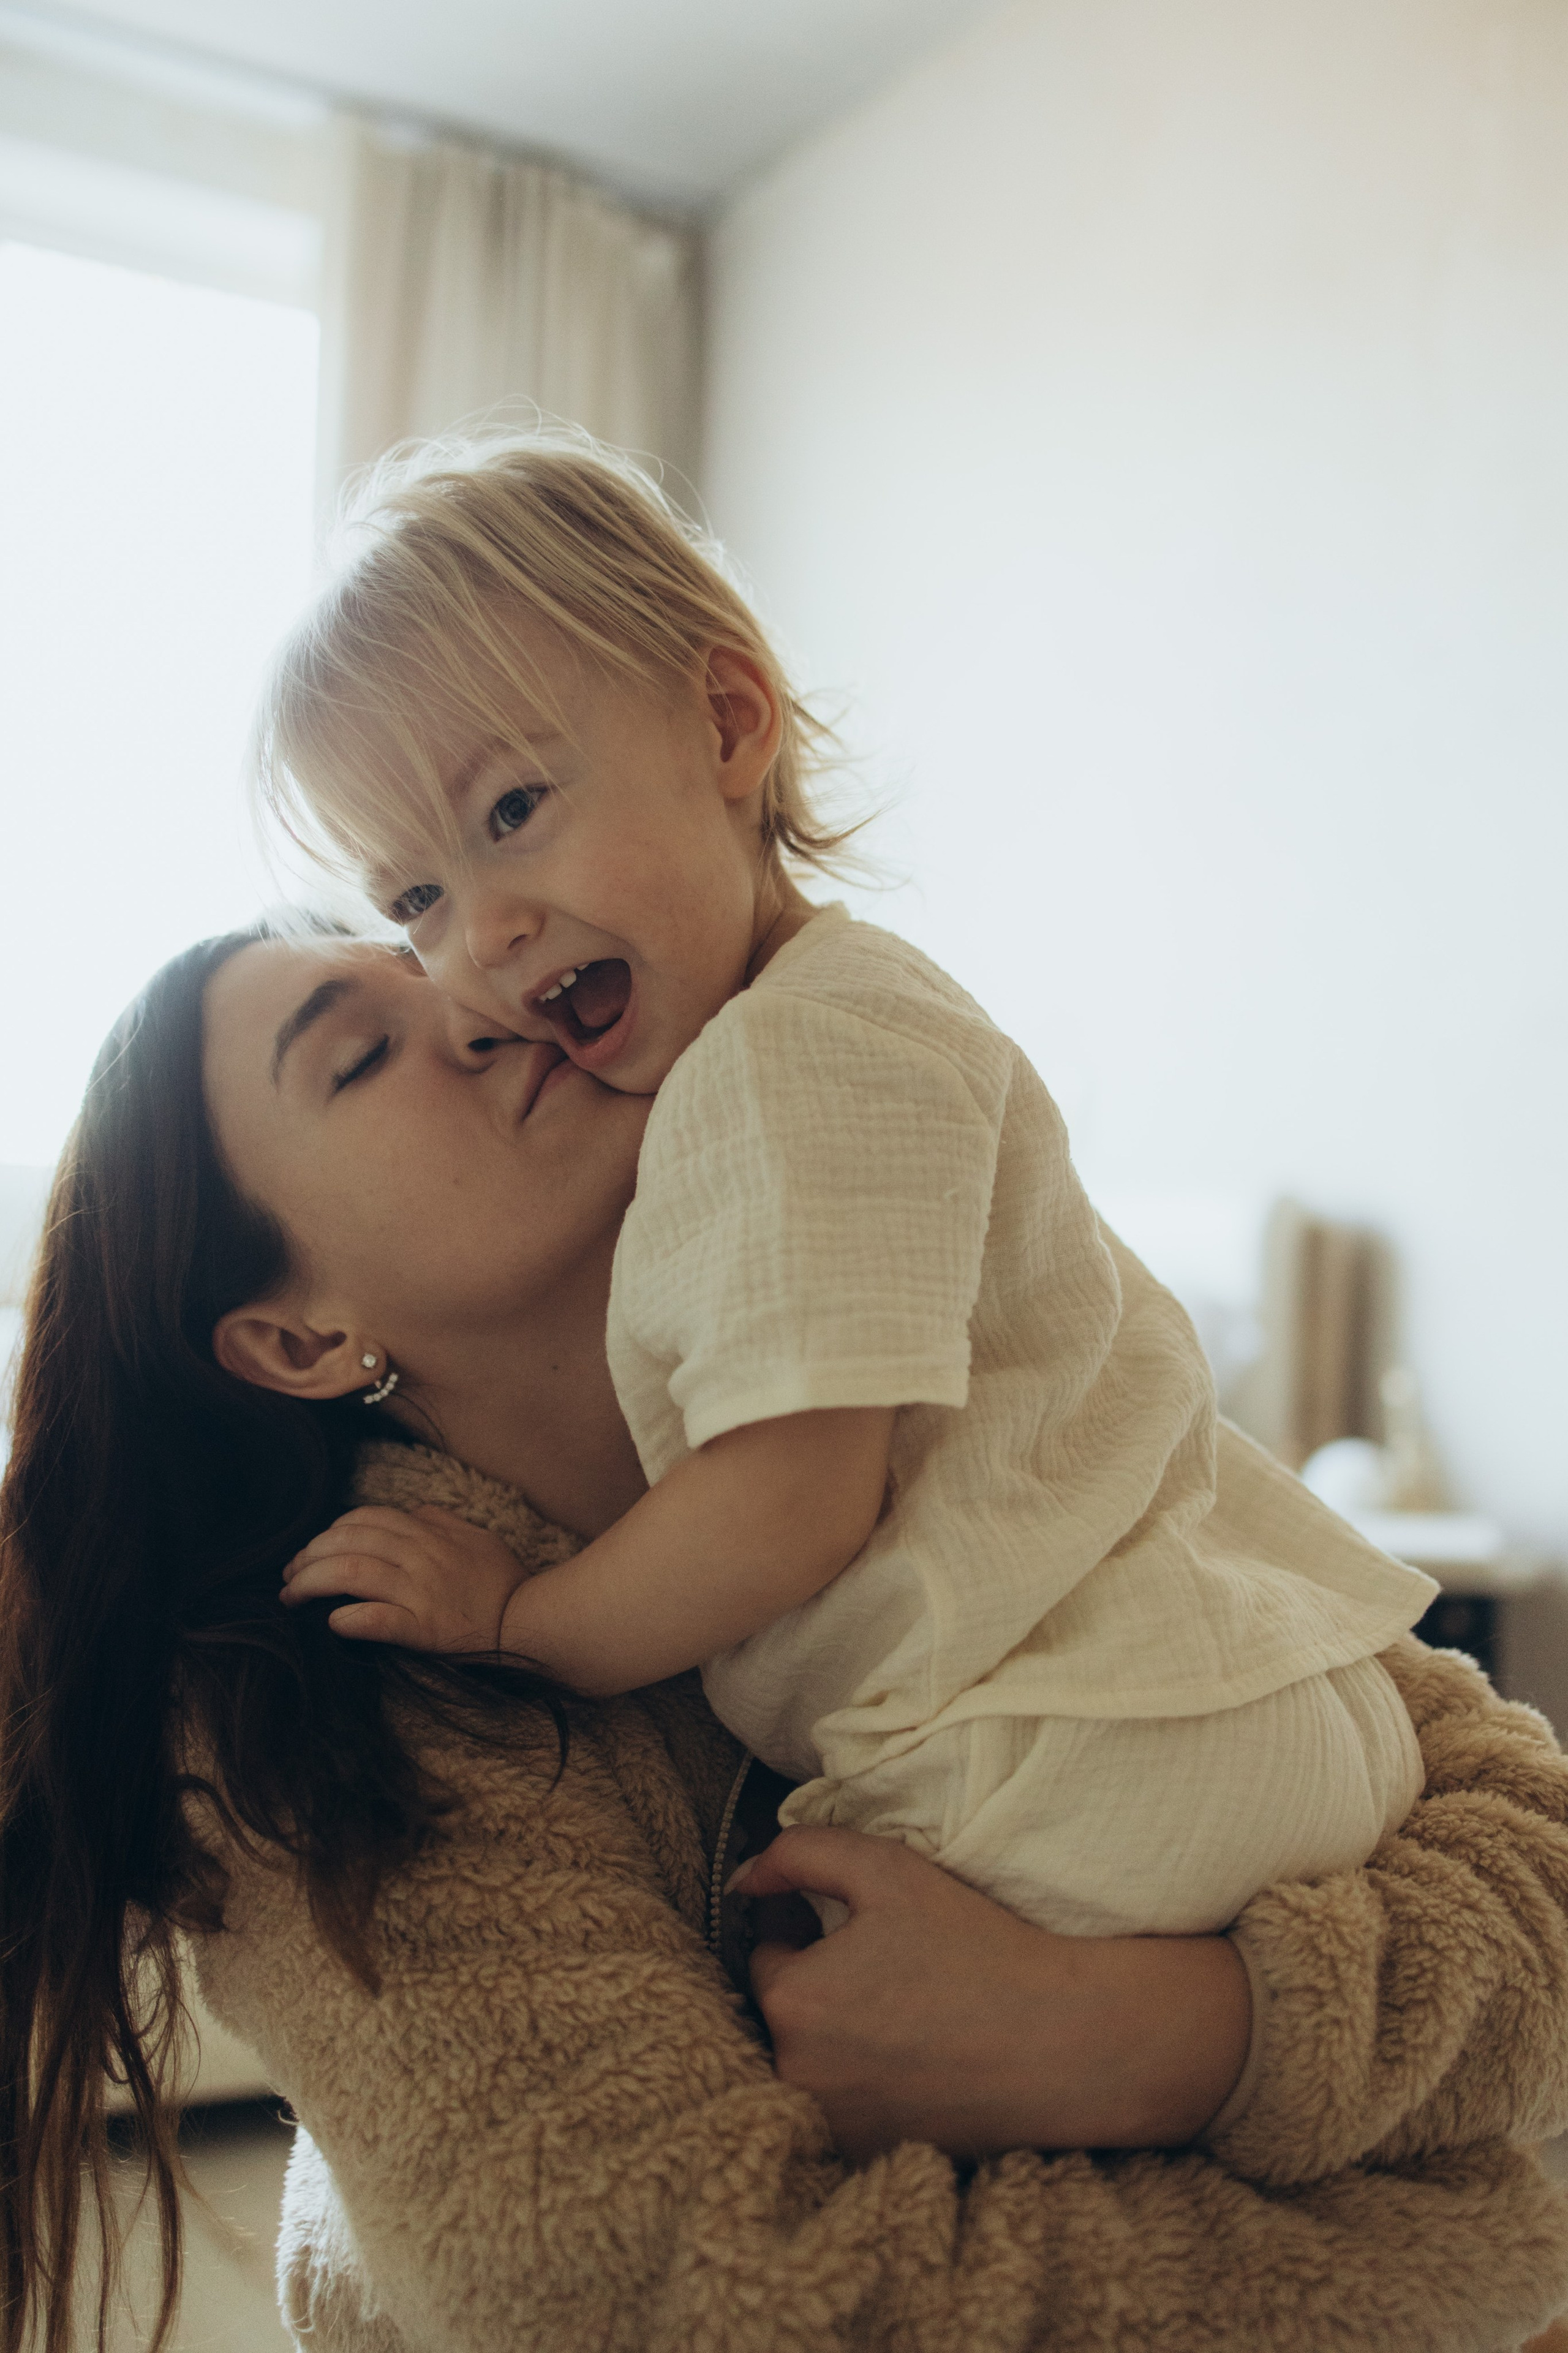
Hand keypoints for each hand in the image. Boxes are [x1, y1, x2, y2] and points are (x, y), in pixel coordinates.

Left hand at [280, 1504, 527, 1651]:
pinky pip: (376, 1619)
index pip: (365, 1519)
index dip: (330, 1532)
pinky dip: (348, 1619)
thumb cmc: (504, 1582)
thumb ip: (442, 1521)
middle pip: (348, 1543)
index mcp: (429, 1534)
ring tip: (290, 1598)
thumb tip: (414, 1512)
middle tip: (287, 1576)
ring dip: (311, 1583)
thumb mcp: (477, 1539)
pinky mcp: (424, 1628)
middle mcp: (420, 1556)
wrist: (529, 1621)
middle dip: (307, 1556)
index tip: (312, 1549)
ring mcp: (421, 1591)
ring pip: (351, 1574)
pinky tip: (332, 1623)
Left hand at [736, 1826, 1250, 2161]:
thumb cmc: (975, 1945)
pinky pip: (845, 2106)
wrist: (1065, 2040)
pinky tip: (920, 2056)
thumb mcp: (885, 1869)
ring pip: (813, 2061)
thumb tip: (744, 1877)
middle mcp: (797, 2074)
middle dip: (818, 1985)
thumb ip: (800, 1853)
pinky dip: (868, 2083)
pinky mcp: (871, 2158)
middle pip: (786, 2012)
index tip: (852, 1925)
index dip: (804, 1929)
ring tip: (904, 2010)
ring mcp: (833, 2126)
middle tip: (885, 1967)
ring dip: (839, 2036)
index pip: (767, 1953)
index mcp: (792, 2000)